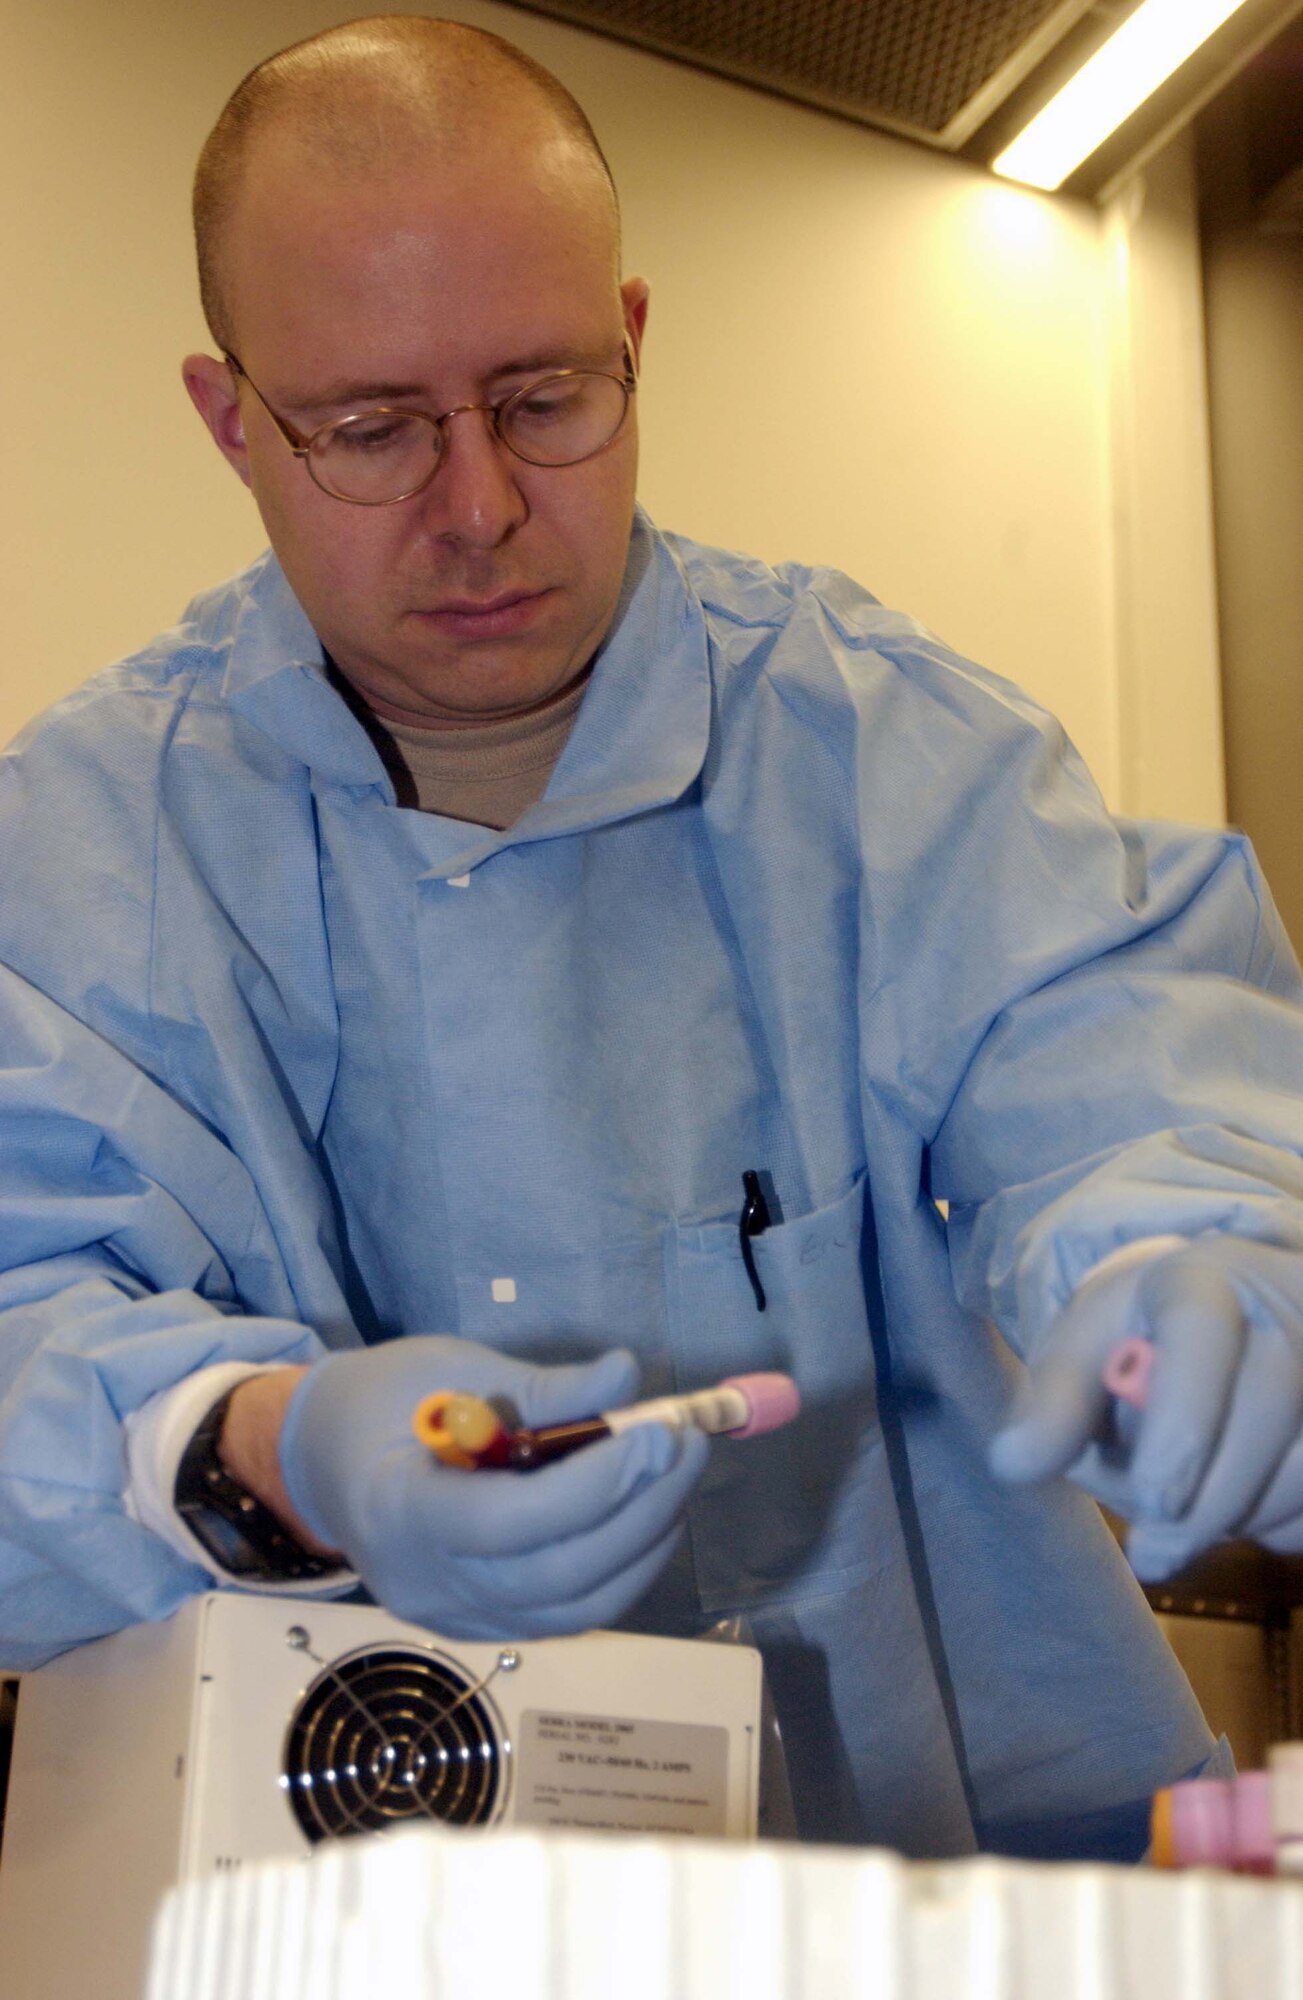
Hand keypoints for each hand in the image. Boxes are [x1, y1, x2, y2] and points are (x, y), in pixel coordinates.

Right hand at [279, 1336, 707, 1637]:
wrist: (325, 1461)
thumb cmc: (384, 1401)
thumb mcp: (451, 1370)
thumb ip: (541, 1387)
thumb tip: (626, 1374)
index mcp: (398, 1511)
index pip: (508, 1522)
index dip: (592, 1485)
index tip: (656, 1434)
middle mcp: (426, 1584)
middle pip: (555, 1576)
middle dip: (638, 1512)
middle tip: (686, 1446)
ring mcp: (456, 1618)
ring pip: (574, 1607)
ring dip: (644, 1543)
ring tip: (676, 1474)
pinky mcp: (485, 1627)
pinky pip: (569, 1614)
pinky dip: (622, 1569)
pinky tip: (646, 1513)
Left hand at [989, 1238, 1302, 1579]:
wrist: (1223, 1320)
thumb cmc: (1138, 1335)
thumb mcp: (1083, 1352)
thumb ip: (1053, 1405)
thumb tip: (1013, 1465)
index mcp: (1203, 1276)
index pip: (1201, 1334)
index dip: (1183, 1424)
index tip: (1154, 1502)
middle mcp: (1285, 1303)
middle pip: (1266, 1411)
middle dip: (1204, 1502)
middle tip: (1151, 1554)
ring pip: (1302, 1468)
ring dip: (1239, 1517)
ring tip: (1185, 1508)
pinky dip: (1277, 1522)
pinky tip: (1238, 1502)